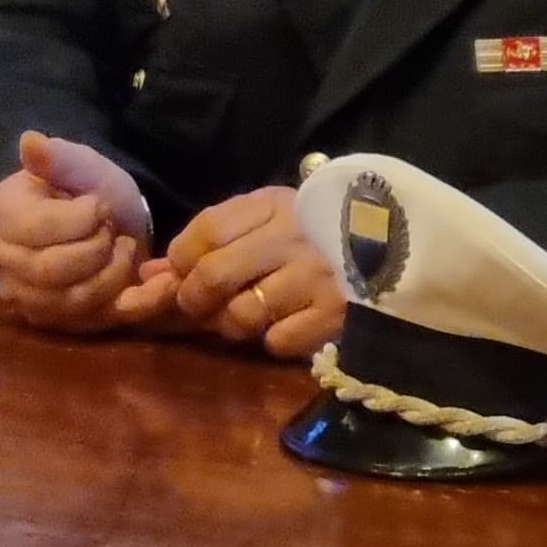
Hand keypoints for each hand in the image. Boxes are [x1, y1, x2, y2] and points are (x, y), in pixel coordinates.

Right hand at [0, 130, 166, 334]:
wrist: (108, 223)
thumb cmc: (88, 190)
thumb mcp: (81, 165)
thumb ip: (58, 157)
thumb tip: (30, 142)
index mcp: (2, 214)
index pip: (37, 228)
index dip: (81, 219)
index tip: (100, 205)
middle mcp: (3, 261)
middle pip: (50, 270)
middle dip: (97, 249)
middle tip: (114, 230)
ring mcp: (29, 297)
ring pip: (74, 300)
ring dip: (115, 272)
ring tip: (126, 248)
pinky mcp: (62, 323)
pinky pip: (102, 320)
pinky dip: (139, 303)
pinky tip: (164, 284)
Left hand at [155, 185, 346, 360]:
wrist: (398, 252)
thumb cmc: (315, 234)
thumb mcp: (264, 221)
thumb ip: (208, 242)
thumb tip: (147, 275)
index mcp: (273, 205)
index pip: (205, 232)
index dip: (181, 260)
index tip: (182, 273)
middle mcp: (293, 238)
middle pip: (213, 275)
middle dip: (194, 298)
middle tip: (200, 306)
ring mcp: (316, 277)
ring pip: (241, 315)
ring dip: (232, 323)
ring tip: (247, 314)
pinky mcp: (336, 315)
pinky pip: (278, 341)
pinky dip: (274, 339)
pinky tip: (288, 323)